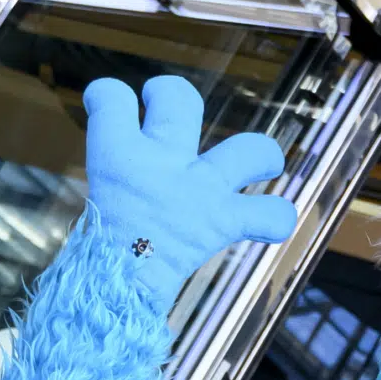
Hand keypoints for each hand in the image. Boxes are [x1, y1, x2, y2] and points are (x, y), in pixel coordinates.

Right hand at [84, 76, 297, 301]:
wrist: (119, 287)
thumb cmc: (109, 244)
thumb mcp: (105, 195)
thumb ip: (126, 169)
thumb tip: (138, 163)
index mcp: (117, 157)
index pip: (111, 99)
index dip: (109, 94)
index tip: (111, 103)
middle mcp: (162, 163)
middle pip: (180, 100)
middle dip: (171, 92)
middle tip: (163, 102)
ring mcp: (200, 189)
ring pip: (252, 149)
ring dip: (263, 155)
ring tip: (262, 165)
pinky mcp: (224, 221)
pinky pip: (269, 215)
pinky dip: (275, 218)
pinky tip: (268, 221)